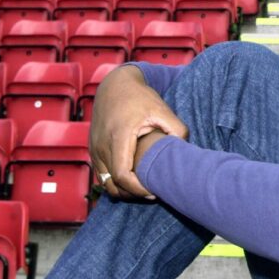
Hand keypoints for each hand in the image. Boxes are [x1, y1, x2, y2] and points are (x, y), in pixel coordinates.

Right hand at [89, 65, 188, 198]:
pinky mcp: (93, 150)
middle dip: (132, 194)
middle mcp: (101, 146)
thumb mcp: (162, 108)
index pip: (123, 175)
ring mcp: (94, 149)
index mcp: (118, 136)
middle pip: (112, 184)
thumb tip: (185, 148)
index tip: (154, 191)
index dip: (138, 189)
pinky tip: (133, 179)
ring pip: (105, 182)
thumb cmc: (139, 97)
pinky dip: (115, 182)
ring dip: (122, 190)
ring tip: (144, 188)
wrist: (115, 85)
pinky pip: (101, 175)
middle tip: (152, 193)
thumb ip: (177, 128)